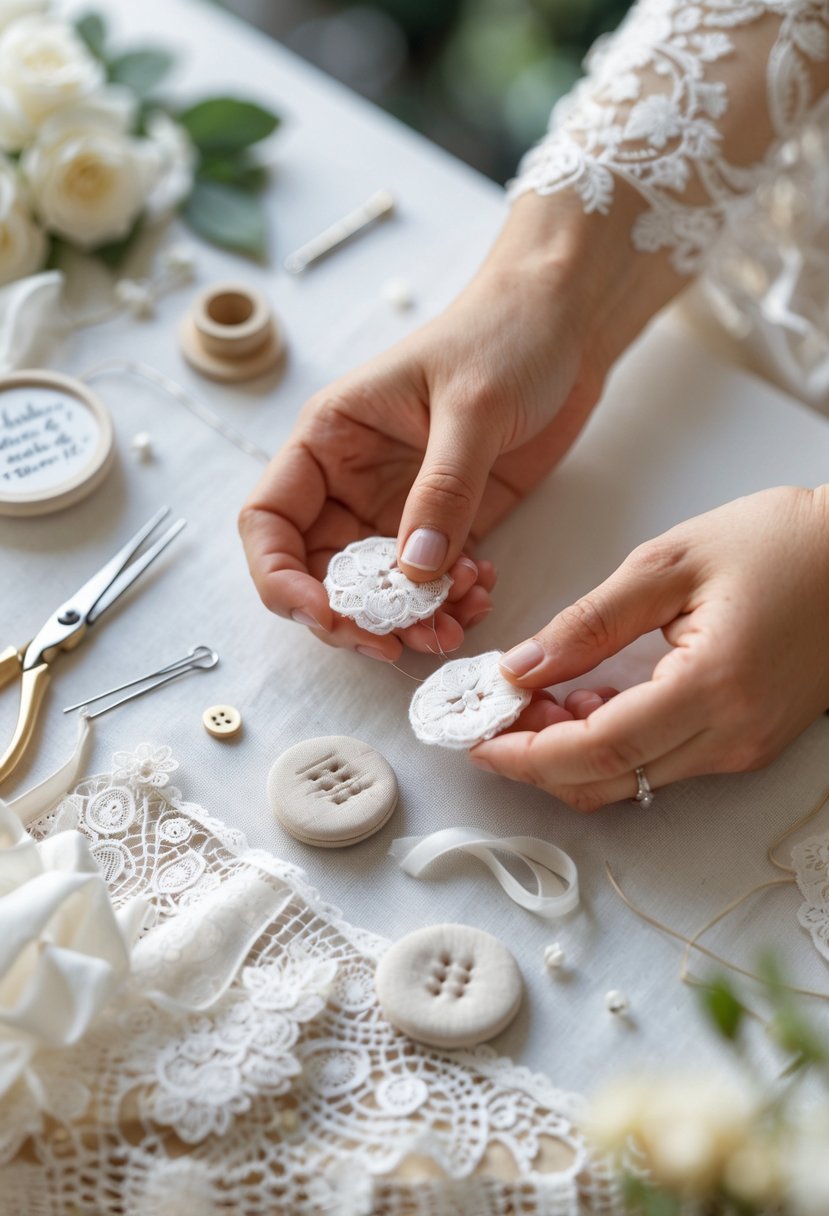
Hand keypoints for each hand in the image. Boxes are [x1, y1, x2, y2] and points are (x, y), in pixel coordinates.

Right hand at [239, 192, 676, 660]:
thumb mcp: (471, 406)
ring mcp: (399, 507)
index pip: (270, 522)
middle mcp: (352, 481)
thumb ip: (443, 491)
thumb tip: (412, 574)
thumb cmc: (504, 334)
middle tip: (402, 643)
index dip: (282, 579)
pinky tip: (482, 592)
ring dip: (410, 620)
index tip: (329, 616)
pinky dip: (450, 602)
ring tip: (457, 621)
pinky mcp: (449, 522)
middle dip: (356, 618)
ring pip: (379, 590)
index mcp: (329, 440)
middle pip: (320, 574)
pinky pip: (433, 583)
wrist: (566, 323)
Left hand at [471, 487, 828, 810]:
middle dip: (538, 760)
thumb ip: (590, 622)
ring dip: (571, 754)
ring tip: (534, 698)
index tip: (477, 738)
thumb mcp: (671, 562)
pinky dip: (612, 745)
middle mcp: (731, 736)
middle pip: (609, 781)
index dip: (528, 754)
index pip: (598, 750)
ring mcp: (744, 747)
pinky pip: (662, 763)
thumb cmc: (780, 543)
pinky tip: (586, 700)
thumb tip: (523, 665)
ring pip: (633, 780)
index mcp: (712, 687)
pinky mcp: (748, 742)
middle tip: (494, 716)